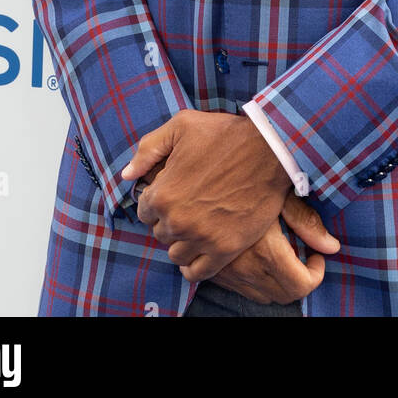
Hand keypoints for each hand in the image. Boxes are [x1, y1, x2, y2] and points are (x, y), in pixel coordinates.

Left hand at [121, 110, 291, 281]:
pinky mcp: (225, 248)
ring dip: (181, 242)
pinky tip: (200, 250)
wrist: (270, 149)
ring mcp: (201, 237)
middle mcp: (177, 220)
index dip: (157, 201)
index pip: (144, 211)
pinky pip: (196, 272)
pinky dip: (193, 265)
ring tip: (195, 226)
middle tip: (188, 206)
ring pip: (175, 254)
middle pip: (159, 233)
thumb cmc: (225, 134)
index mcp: (163, 193)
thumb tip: (127, 174)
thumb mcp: (182, 125)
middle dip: (169, 220)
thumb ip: (148, 149)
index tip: (172, 193)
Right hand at [210, 191, 340, 304]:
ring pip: (264, 296)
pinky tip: (260, 255)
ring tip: (283, 255)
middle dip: (300, 280)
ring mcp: (228, 274)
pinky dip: (259, 281)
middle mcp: (245, 269)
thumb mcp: (281, 194)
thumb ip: (306, 221)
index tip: (316, 254)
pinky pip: (244, 290)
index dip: (315, 273)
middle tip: (303, 255)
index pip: (301, 286)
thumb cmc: (248, 181)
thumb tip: (332, 247)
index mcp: (265, 251)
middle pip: (285, 296)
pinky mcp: (215, 272)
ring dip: (279, 282)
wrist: (202, 180)